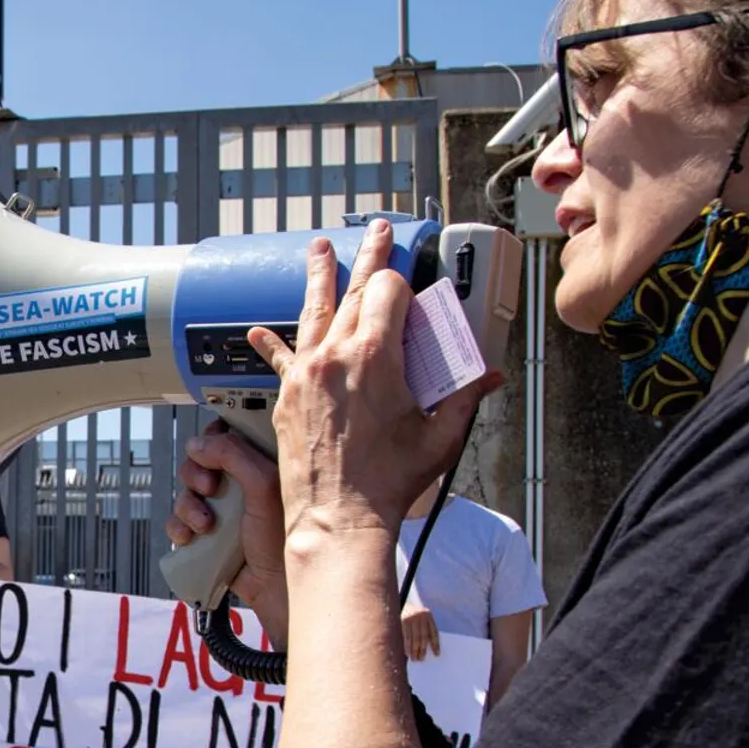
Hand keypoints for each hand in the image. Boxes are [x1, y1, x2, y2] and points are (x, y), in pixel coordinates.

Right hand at [166, 424, 288, 646]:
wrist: (276, 591)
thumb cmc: (284, 541)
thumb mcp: (264, 487)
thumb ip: (234, 455)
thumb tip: (199, 444)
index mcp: (262, 464)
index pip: (231, 433)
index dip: (215, 436)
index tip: (210, 446)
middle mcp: (242, 483)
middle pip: (200, 460)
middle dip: (196, 474)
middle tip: (210, 489)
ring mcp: (223, 509)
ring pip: (186, 491)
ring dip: (187, 506)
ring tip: (205, 525)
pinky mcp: (208, 533)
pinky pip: (177, 520)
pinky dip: (178, 527)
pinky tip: (191, 538)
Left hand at [245, 220, 500, 536]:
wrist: (338, 518)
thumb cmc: (390, 482)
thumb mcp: (440, 437)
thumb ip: (465, 398)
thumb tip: (491, 376)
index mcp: (376, 356)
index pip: (388, 291)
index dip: (402, 281)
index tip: (409, 278)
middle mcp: (336, 356)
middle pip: (354, 290)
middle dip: (368, 257)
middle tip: (375, 229)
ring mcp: (306, 375)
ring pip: (313, 312)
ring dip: (318, 276)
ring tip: (319, 248)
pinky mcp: (287, 397)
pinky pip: (279, 359)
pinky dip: (270, 342)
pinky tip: (256, 330)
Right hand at [401, 603, 439, 660]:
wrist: (392, 600)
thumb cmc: (405, 612)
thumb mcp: (416, 617)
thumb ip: (421, 628)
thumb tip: (424, 646)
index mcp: (428, 615)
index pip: (434, 632)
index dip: (436, 644)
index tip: (437, 654)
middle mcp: (421, 615)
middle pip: (424, 637)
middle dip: (422, 649)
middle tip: (421, 659)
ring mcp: (412, 618)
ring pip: (416, 639)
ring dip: (415, 650)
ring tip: (414, 658)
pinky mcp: (403, 621)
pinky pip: (406, 637)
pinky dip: (407, 647)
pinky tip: (407, 653)